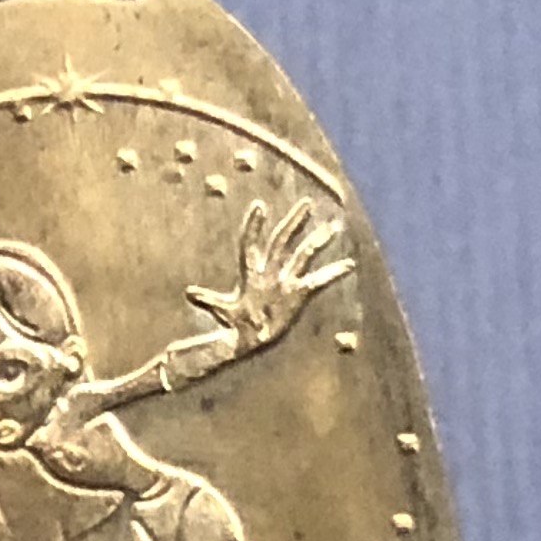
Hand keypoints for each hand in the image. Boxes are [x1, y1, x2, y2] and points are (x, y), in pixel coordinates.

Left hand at [191, 197, 351, 352]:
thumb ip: (211, 301)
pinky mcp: (298, 294)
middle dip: (293, 223)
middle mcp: (270, 273)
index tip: (259, 206)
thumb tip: (191, 293)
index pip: (251, 245)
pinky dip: (332, 273)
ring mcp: (285, 281)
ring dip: (317, 241)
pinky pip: (318, 280)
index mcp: (251, 274)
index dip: (254, 228)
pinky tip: (348, 264)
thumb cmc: (235, 324)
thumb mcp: (224, 312)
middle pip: (282, 242)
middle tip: (307, 203)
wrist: (250, 338)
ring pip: (303, 255)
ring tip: (333, 226)